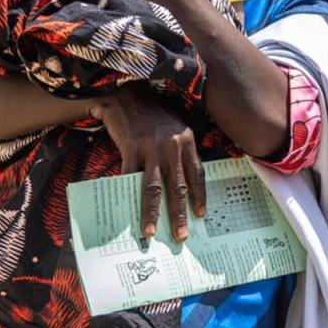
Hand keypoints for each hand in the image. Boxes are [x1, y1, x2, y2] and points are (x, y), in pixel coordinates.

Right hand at [91, 88, 205, 241]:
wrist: (127, 92)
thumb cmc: (152, 111)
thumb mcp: (174, 126)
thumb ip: (179, 149)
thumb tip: (181, 180)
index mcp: (186, 140)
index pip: (197, 173)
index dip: (199, 196)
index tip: (201, 215)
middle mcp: (171, 145)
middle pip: (177, 186)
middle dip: (179, 213)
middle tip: (180, 236)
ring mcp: (151, 147)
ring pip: (154, 187)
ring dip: (153, 212)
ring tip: (151, 232)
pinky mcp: (131, 147)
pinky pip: (130, 177)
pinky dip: (128, 195)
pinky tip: (126, 210)